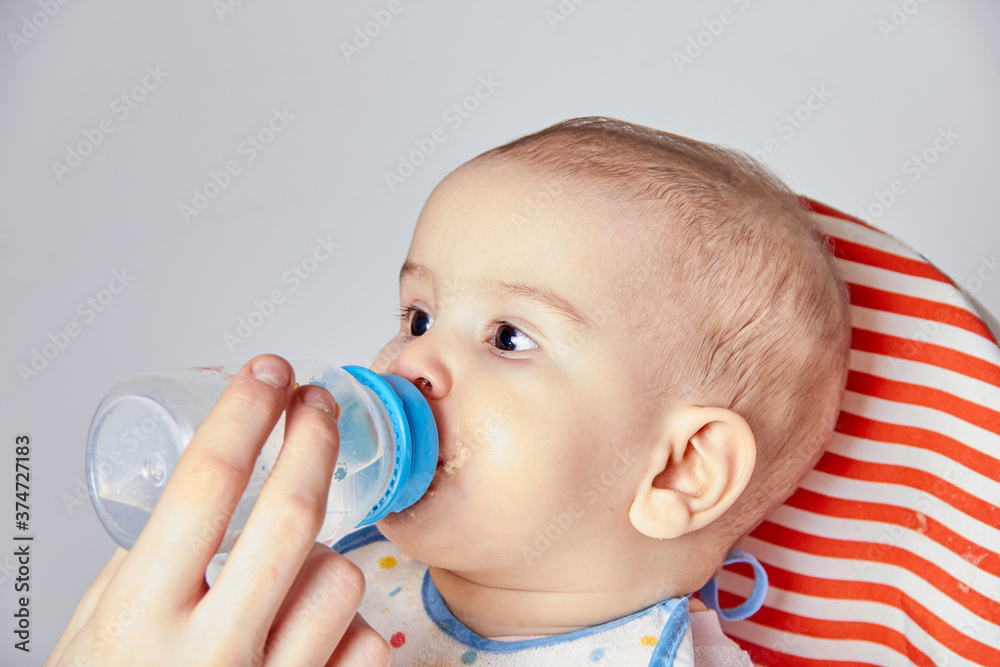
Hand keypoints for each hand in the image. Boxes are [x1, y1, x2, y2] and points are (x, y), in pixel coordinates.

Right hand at [47, 355, 389, 665]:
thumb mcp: (95, 635)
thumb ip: (146, 568)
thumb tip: (203, 496)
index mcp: (140, 618)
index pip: (206, 484)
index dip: (245, 412)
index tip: (268, 373)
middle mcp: (209, 653)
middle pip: (292, 513)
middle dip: (315, 439)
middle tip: (319, 405)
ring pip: (341, 576)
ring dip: (325, 559)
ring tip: (291, 580)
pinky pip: (366, 642)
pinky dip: (349, 626)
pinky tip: (314, 637)